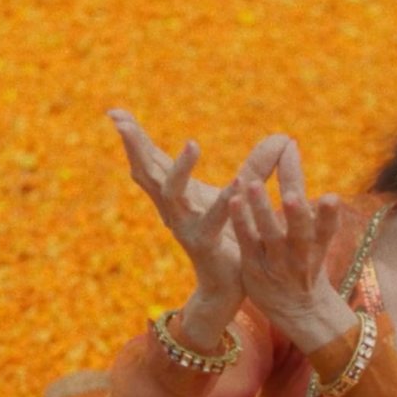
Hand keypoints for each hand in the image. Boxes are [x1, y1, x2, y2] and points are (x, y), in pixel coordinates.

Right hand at [107, 109, 288, 342]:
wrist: (229, 286)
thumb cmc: (231, 238)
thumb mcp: (244, 195)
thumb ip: (257, 165)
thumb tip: (282, 137)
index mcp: (176, 194)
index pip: (150, 160)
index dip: (132, 138)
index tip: (114, 111)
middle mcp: (173, 208)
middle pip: (148, 173)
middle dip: (135, 147)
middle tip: (121, 122)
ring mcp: (185, 227)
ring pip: (174, 195)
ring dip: (181, 169)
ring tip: (193, 143)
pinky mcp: (205, 244)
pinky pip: (212, 222)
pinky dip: (224, 202)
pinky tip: (238, 183)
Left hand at [227, 140, 353, 352]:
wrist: (298, 310)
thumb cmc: (307, 265)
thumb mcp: (320, 242)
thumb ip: (318, 210)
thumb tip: (300, 165)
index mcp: (319, 247)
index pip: (327, 228)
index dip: (329, 214)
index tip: (331, 196)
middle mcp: (300, 257)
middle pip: (301, 234)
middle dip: (297, 215)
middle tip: (292, 197)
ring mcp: (275, 263)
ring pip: (271, 237)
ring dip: (263, 211)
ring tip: (255, 185)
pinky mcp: (253, 267)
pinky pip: (247, 242)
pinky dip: (241, 222)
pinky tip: (233, 201)